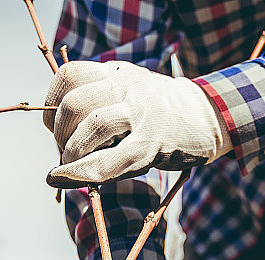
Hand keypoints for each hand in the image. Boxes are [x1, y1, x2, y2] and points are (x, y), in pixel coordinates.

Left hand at [43, 61, 231, 187]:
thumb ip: (103, 104)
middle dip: (60, 136)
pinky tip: (68, 180)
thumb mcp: (133, 93)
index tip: (56, 129)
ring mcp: (142, 112)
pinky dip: (84, 173)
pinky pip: (113, 159)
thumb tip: (64, 138)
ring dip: (71, 154)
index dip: (52, 106)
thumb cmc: (167, 112)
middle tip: (66, 155)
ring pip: (91, 127)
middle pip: (74, 104)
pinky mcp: (156, 140)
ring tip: (72, 167)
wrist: (213, 116)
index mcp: (117, 73)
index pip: (68, 77)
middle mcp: (127, 86)